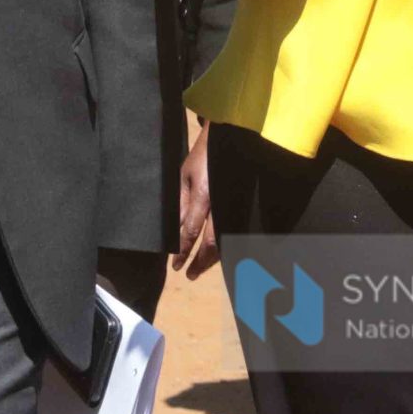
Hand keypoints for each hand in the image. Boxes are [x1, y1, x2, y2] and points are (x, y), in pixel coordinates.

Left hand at [174, 122, 217, 279]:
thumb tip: (173, 229)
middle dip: (200, 262)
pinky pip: (231, 230)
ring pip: (225, 240)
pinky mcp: (239, 205)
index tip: (177, 265)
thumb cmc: (202, 155)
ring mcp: (232, 205)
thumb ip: (180, 203)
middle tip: (189, 275)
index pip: (191, 231)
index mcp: (203, 195)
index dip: (183, 251)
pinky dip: (223, 246)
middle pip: (212, 242)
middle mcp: (220, 204)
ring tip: (200, 268)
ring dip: (213, 258)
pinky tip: (216, 253)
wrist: (230, 138)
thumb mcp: (184, 175)